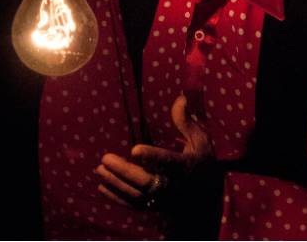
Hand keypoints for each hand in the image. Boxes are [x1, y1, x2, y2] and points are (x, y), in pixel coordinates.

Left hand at [95, 94, 212, 207]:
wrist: (208, 200)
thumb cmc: (202, 163)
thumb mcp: (200, 141)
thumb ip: (186, 122)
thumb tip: (180, 98)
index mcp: (186, 166)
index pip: (168, 162)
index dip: (152, 157)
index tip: (135, 150)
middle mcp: (174, 186)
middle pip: (147, 181)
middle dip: (125, 171)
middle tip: (105, 159)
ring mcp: (164, 200)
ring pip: (137, 195)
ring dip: (116, 183)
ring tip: (99, 169)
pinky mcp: (155, 208)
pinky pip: (134, 205)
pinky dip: (117, 197)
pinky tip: (102, 186)